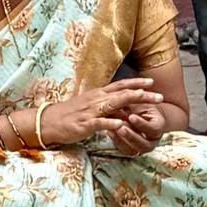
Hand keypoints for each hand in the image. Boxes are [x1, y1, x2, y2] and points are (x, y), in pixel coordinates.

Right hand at [38, 79, 165, 146]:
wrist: (47, 121)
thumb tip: (120, 108)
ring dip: (132, 102)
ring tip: (147, 101)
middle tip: (159, 95)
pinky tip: (122, 124)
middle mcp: (96, 100)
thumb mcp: (88, 107)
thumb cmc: (68, 115)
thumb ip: (104, 106)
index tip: (151, 82)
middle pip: (123, 93)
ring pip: (115, 104)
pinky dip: (112, 122)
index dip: (136, 83)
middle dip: (142, 94)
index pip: (120, 86)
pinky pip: (100, 122)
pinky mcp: (84, 124)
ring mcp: (91, 111)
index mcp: (97, 95)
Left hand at [110, 101, 173, 155]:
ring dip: (122, 140)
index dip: (142, 124)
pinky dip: (116, 141)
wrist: (139, 112)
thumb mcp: (140, 102)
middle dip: (131, 136)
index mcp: (159, 127)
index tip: (131, 116)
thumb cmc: (141, 104)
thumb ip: (136, 102)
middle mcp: (153, 140)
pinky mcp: (132, 150)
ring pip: (133, 150)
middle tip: (120, 128)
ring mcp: (142, 147)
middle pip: (144, 144)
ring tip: (111, 129)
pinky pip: (124, 150)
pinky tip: (109, 131)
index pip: (153, 129)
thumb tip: (129, 97)